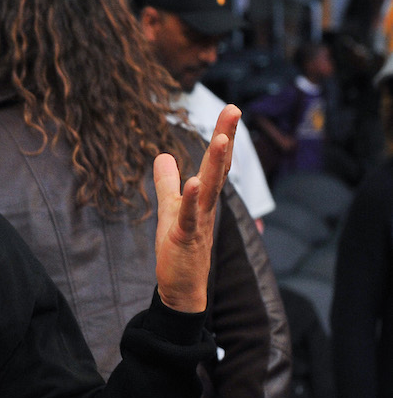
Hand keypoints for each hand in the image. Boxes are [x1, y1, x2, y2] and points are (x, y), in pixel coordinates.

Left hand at [153, 105, 237, 312]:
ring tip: (221, 138)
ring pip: (209, 189)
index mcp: (203, 197)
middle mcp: (206, 206)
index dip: (223, 136)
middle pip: (218, 168)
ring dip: (215, 164)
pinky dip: (191, 200)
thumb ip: (167, 183)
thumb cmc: (179, 248)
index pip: (215, 162)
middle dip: (225, 138)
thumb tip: (163, 156)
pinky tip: (192, 182)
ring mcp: (199, 222)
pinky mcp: (186, 238)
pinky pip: (190, 217)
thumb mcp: (170, 209)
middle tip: (234, 109)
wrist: (181, 287)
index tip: (230, 109)